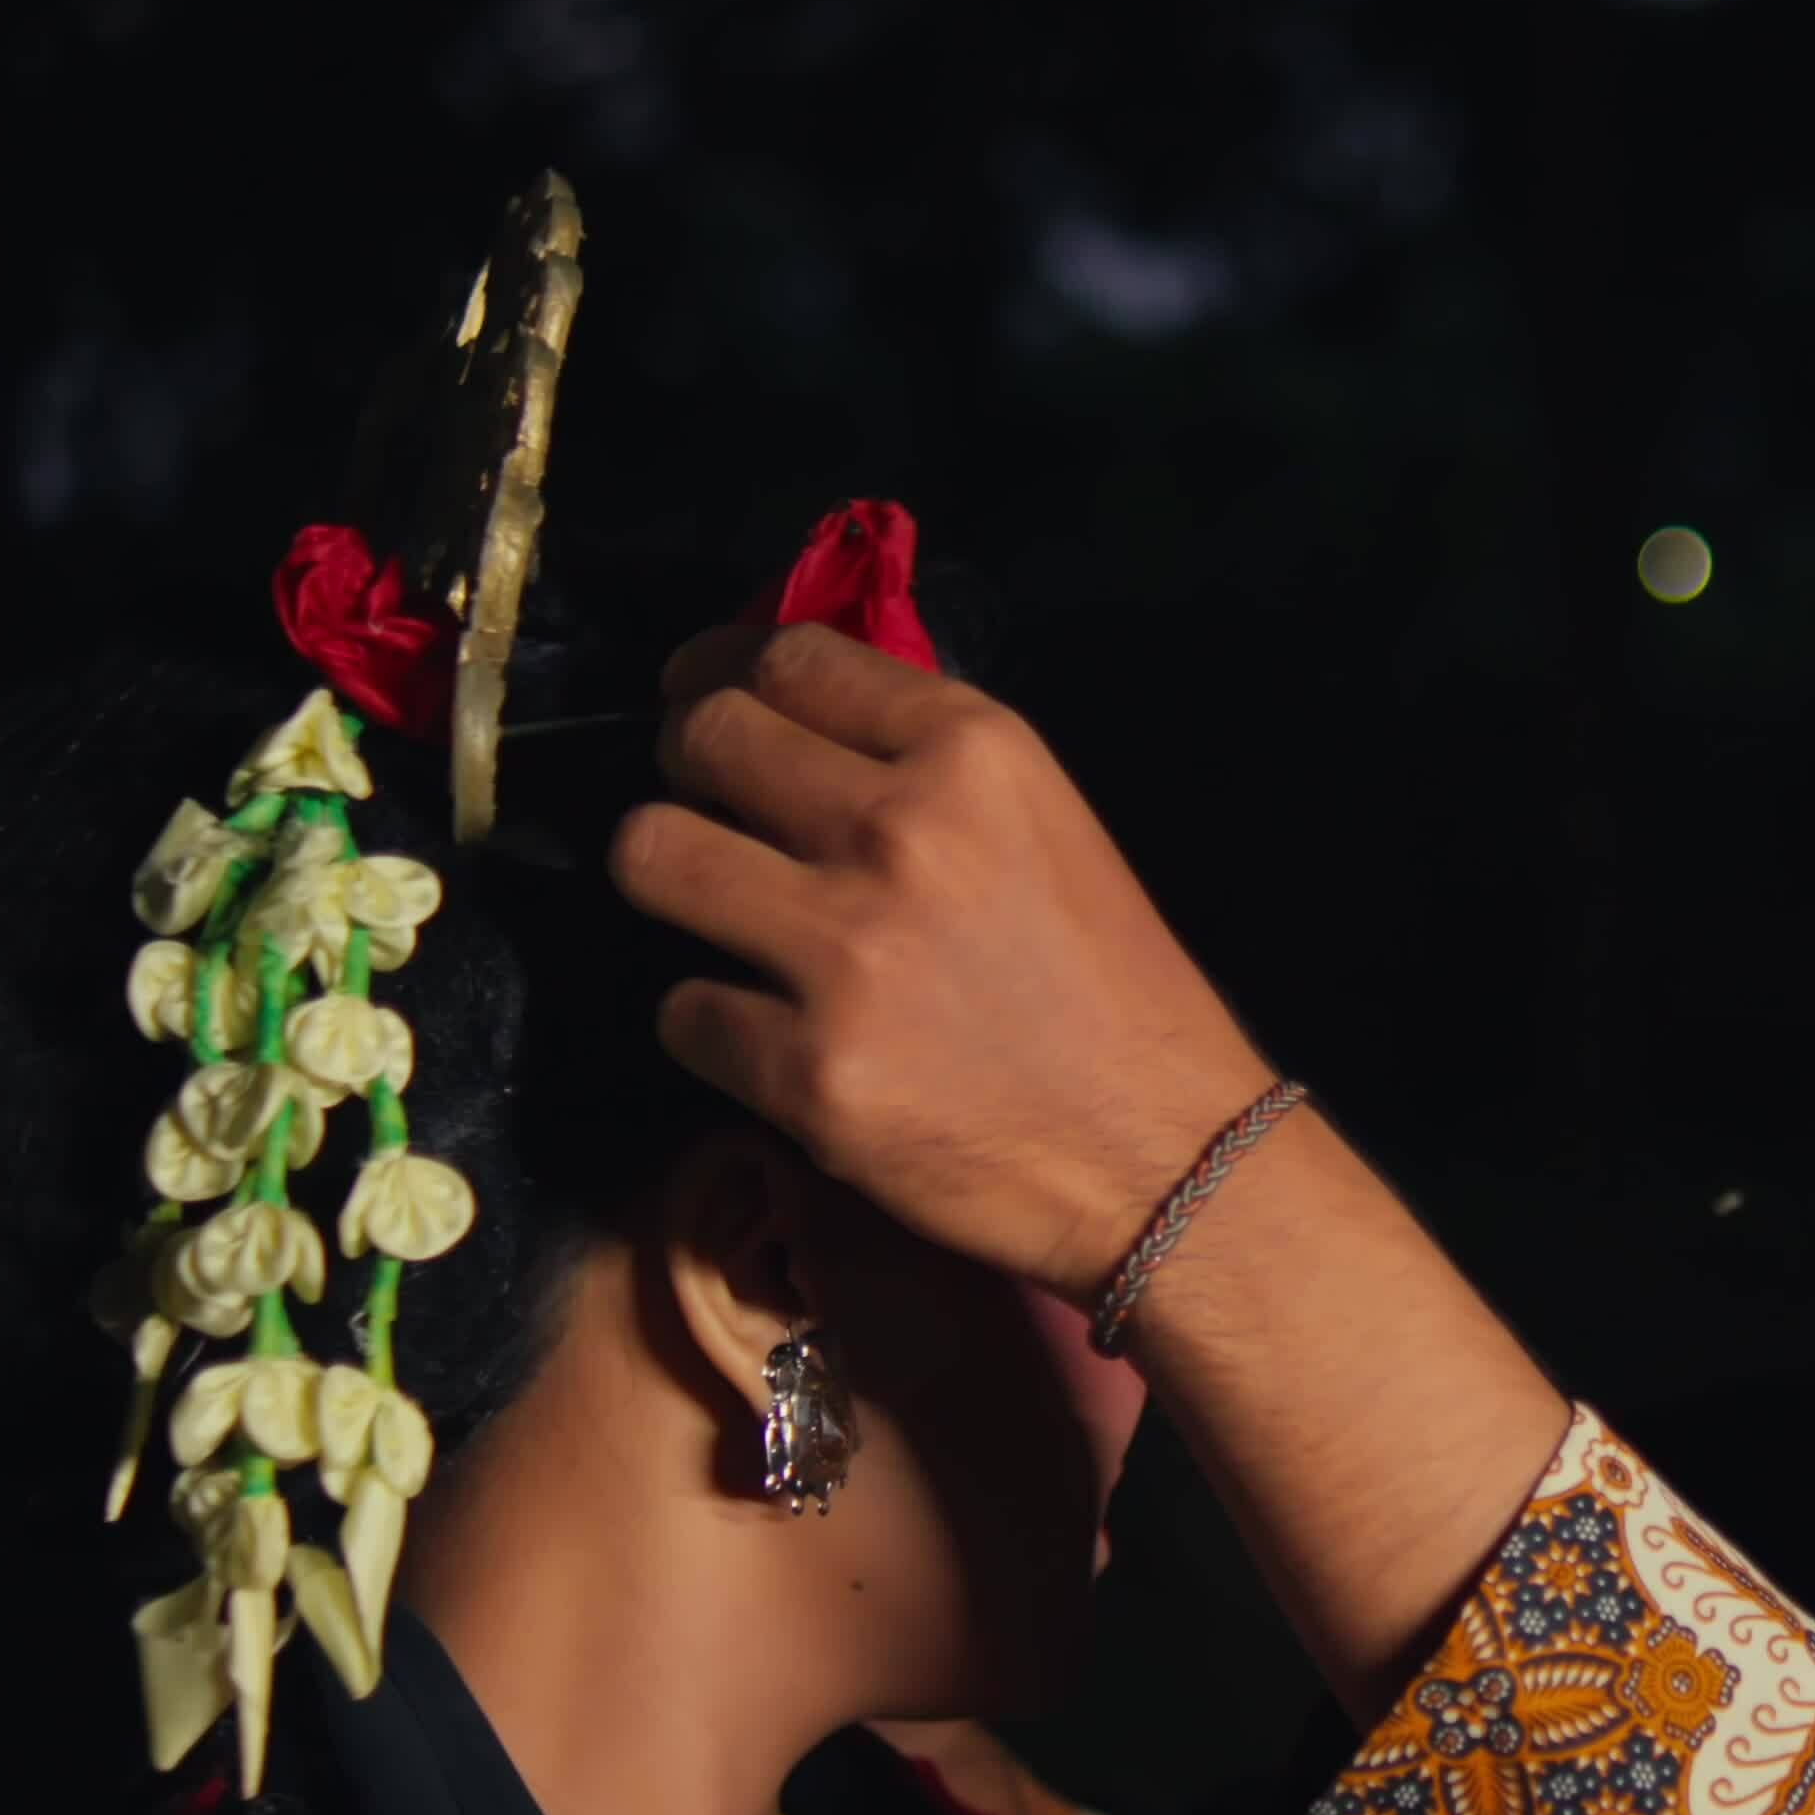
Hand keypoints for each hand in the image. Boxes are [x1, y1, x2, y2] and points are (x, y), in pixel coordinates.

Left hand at [614, 624, 1277, 1299]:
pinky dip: (717, 1025)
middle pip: (703, 736)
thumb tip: (794, 725)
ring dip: (671, 879)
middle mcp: (901, 829)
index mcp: (974, 753)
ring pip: (651, 853)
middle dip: (686, 765)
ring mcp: (845, 952)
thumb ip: (927, 765)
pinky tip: (779, 1040)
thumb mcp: (1044, 825)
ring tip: (718, 913)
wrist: (1164, 1158)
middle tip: (706, 806)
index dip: (720, 670)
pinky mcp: (806, 1070)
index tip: (697, 694)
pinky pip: (682, 1010)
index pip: (789, 656)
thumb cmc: (1114, 992)